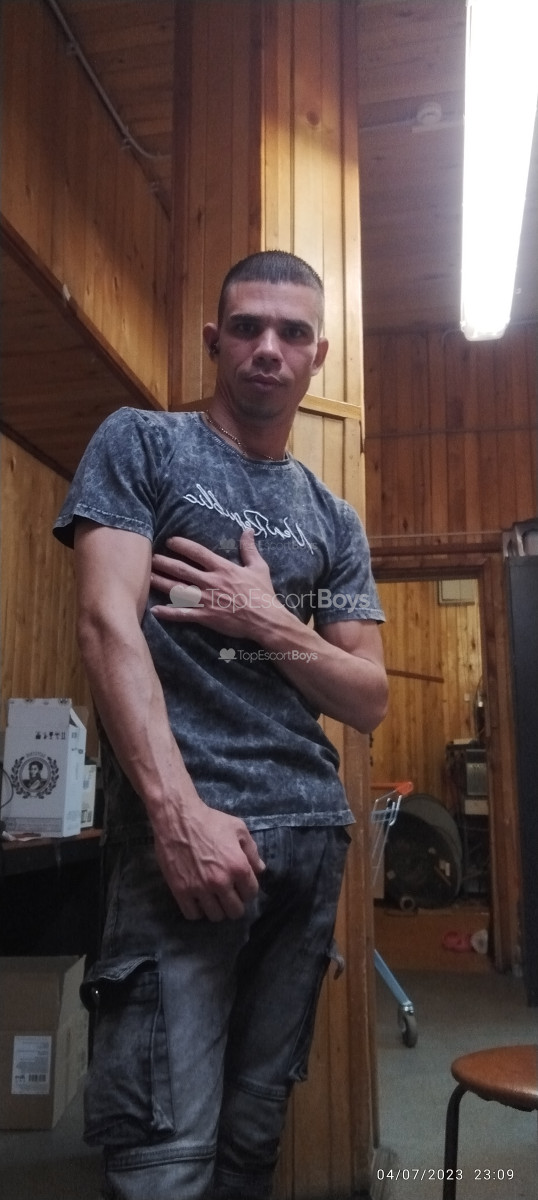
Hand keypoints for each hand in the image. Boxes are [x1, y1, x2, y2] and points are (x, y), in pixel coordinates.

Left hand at [150, 529, 283, 640]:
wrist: (266, 620)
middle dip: (164, 563)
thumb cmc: (263, 594)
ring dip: (161, 583)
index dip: (182, 545)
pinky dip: (169, 613)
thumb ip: (249, 549)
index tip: (170, 541)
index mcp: (223, 568)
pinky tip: (155, 610)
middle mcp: (211, 582)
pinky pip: (183, 614)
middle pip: (182, 569)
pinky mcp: (206, 617)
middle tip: (150, 559)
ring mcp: (207, 600)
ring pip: (178, 590)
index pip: (198, 552)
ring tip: (147, 578)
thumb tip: (248, 530)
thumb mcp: (259, 567)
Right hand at [154, 802, 264, 920]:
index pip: (251, 894)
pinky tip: (198, 900)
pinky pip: (192, 915)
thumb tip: (260, 870)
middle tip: (228, 895)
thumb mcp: (238, 828)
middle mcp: (221, 881)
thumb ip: (252, 851)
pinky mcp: (180, 891)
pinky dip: (197, 911)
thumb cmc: (210, 820)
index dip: (248, 891)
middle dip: (234, 904)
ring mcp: (200, 888)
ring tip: (213, 899)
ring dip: (217, 909)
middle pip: (235, 911)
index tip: (241, 886)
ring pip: (215, 916)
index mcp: (238, 866)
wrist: (177, 818)